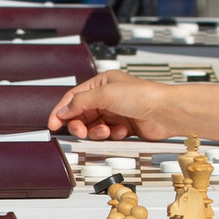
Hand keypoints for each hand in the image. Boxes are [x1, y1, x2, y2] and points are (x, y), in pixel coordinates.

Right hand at [45, 70, 186, 141]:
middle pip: (81, 114)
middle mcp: (107, 97)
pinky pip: (107, 134)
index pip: (73, 97)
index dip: (61, 111)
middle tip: (81, 131)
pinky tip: (120, 131)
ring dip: (97, 131)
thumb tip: (63, 111)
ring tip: (106, 131)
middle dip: (80, 124)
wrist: (165, 112)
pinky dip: (111, 134)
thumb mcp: (105, 94)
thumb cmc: (143, 95)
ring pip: (94, 126)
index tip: (53, 123)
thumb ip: (80, 102)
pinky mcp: (123, 126)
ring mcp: (115, 112)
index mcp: (101, 83)